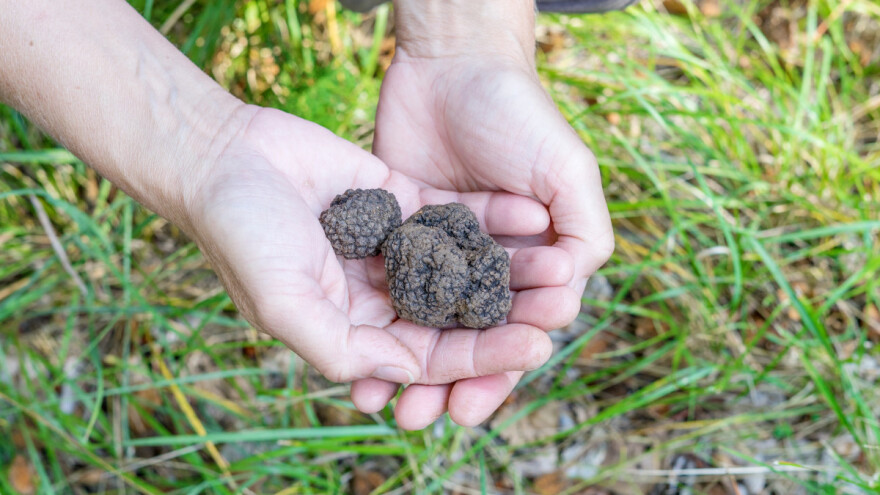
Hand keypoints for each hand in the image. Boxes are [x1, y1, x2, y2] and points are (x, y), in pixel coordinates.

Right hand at [184, 106, 554, 386]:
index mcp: (356, 330)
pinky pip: (453, 213)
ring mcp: (395, 245)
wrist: (225, 155)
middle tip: (562, 308)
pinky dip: (490, 217)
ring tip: (561, 263)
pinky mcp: (401, 199)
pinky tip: (532, 216)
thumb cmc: (243, 236)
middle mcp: (381, 293)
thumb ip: (342, 347)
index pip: (431, 356)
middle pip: (457, 314)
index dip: (482, 356)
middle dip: (508, 314)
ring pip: (464, 264)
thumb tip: (405, 375)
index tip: (533, 347)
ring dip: (510, 267)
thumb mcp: (284, 305)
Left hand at [351, 0, 613, 428]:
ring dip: (415, 365)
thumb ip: (583, 227)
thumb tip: (574, 295)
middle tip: (433, 418)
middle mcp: (489, 262)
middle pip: (473, 337)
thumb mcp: (566, 165)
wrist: (452, 64)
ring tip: (394, 404)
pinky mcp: (403, 235)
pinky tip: (363, 353)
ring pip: (430, 323)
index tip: (479, 398)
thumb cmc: (518, 112)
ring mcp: (443, 252)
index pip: (523, 326)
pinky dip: (383, 322)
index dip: (503, 366)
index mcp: (536, 256)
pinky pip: (394, 290)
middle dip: (456, 381)